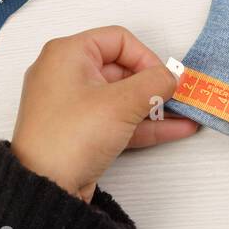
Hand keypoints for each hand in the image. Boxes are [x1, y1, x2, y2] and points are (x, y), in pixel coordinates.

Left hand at [11, 26, 198, 201]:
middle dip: (153, 84)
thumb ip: (154, 83)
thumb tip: (171, 76)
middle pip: (121, 68)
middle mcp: (66, 74)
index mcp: (67, 54)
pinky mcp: (80, 131)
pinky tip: (174, 128)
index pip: (118, 39)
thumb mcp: (120, 104)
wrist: (44, 189)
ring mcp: (72, 105)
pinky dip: (142, 123)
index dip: (146, 56)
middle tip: (179, 96)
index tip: (164, 78)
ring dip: (153, 105)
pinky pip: (116, 119)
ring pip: (121, 97)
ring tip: (184, 113)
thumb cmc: (69, 139)